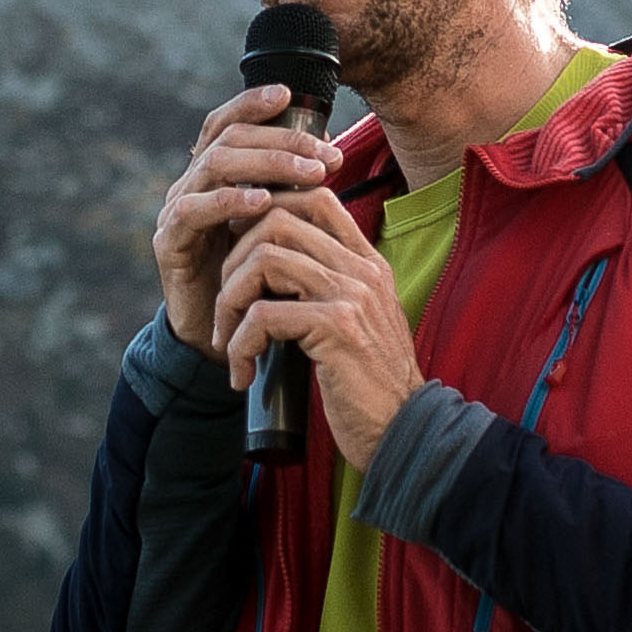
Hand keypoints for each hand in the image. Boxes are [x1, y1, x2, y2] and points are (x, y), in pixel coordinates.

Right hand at [154, 91, 342, 359]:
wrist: (221, 333)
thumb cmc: (254, 273)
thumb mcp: (273, 224)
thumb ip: (287, 188)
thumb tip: (326, 147)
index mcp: (212, 174)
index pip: (226, 122)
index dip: (252, 102)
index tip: (289, 93)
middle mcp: (190, 184)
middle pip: (228, 138)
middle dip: (280, 140)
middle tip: (325, 155)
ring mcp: (175, 211)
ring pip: (215, 165)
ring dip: (266, 164)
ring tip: (308, 173)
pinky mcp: (168, 243)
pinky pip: (193, 211)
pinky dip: (229, 201)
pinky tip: (263, 202)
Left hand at [215, 197, 423, 469]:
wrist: (405, 433)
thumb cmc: (370, 387)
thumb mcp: (357, 324)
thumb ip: (327, 289)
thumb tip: (271, 265)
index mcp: (368, 263)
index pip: (314, 198)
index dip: (265, 210)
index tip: (239, 251)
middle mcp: (362, 269)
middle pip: (277, 220)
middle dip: (233, 259)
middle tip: (226, 306)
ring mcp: (352, 294)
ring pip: (263, 260)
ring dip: (230, 302)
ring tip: (228, 341)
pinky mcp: (337, 327)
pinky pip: (264, 314)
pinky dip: (240, 344)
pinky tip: (242, 374)